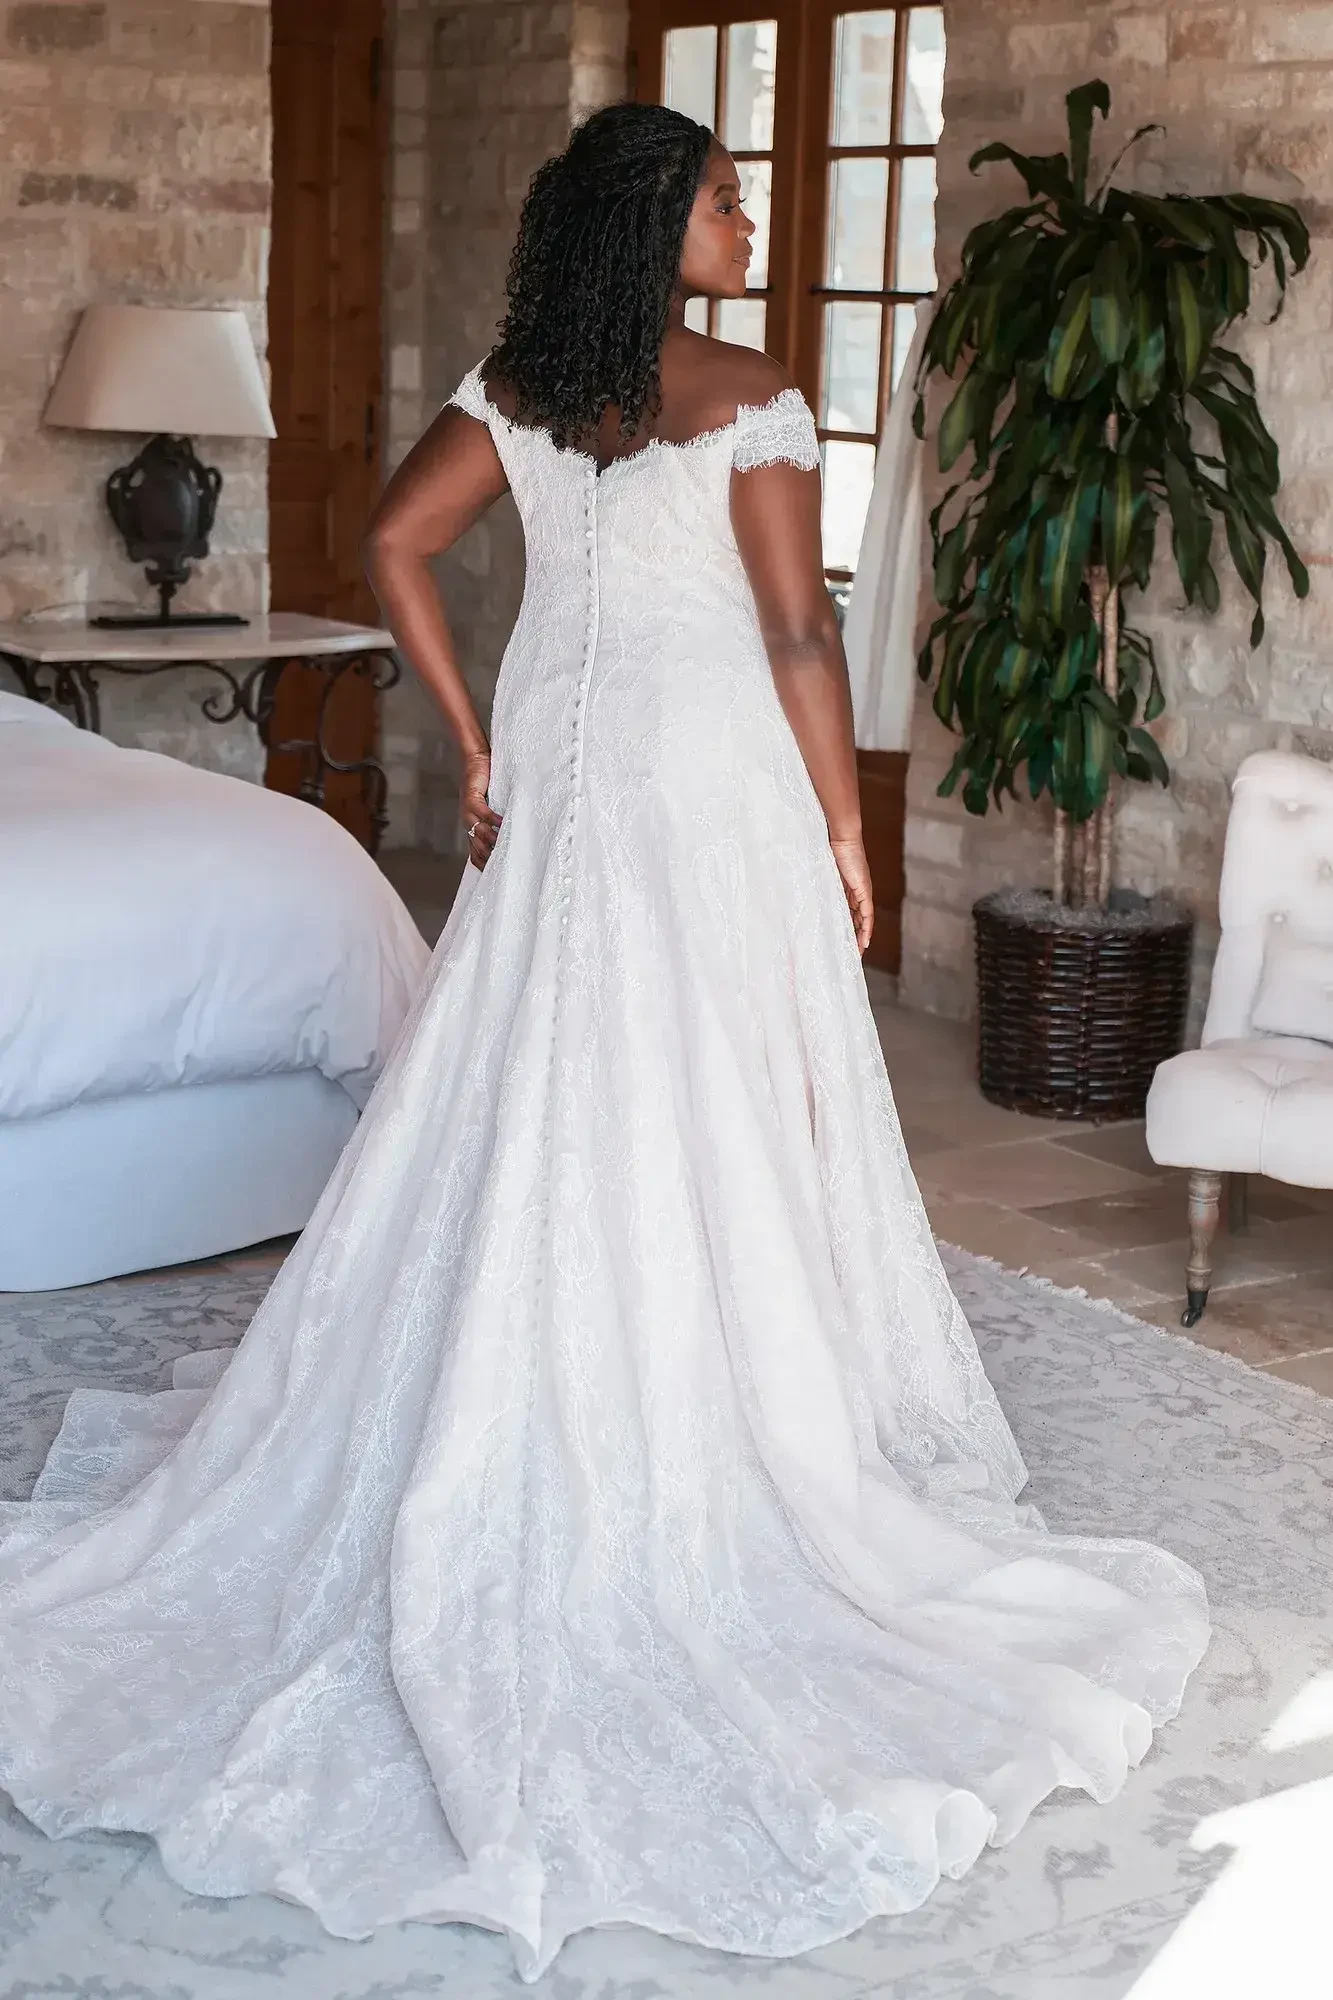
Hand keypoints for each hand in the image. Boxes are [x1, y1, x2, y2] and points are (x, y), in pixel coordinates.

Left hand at [460, 750, 501, 868]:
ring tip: (505, 847)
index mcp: (471, 826)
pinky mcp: (472, 797)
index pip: (474, 853)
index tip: (495, 875)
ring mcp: (468, 811)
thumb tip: (513, 833)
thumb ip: (497, 821)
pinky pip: (483, 812)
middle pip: (476, 846)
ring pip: (479, 832)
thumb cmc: (485, 782)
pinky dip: (493, 819)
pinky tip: (503, 823)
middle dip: (489, 857)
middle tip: (504, 866)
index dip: (483, 865)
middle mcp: (468, 822)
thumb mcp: (491, 805)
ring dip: (492, 841)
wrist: (474, 760)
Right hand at [829, 835, 872, 955]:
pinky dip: (867, 928)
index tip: (842, 941)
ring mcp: (862, 892)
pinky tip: (865, 940)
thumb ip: (818, 885)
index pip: (849, 912)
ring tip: (857, 952)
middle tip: (850, 953)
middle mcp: (857, 892)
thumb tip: (799, 894)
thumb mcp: (822, 873)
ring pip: (863, 920)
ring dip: (861, 937)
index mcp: (847, 888)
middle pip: (857, 920)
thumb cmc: (830, 850)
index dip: (847, 927)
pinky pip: (867, 914)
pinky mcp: (864, 891)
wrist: (842, 838)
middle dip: (854, 936)